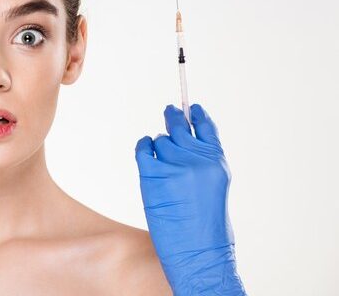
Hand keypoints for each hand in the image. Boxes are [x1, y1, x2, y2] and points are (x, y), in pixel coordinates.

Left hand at [135, 104, 246, 294]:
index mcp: (216, 162)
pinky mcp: (153, 175)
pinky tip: (145, 148)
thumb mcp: (214, 188)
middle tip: (169, 110)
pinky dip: (143, 146)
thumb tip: (182, 142)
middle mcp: (197, 159)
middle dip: (173, 118)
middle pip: (179, 127)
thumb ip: (202, 163)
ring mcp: (174, 166)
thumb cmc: (207, 228)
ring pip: (160, 140)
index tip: (191, 106)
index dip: (197, 114)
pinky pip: (143, 149)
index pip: (206, 127)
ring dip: (158, 145)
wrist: (199, 252)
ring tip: (162, 160)